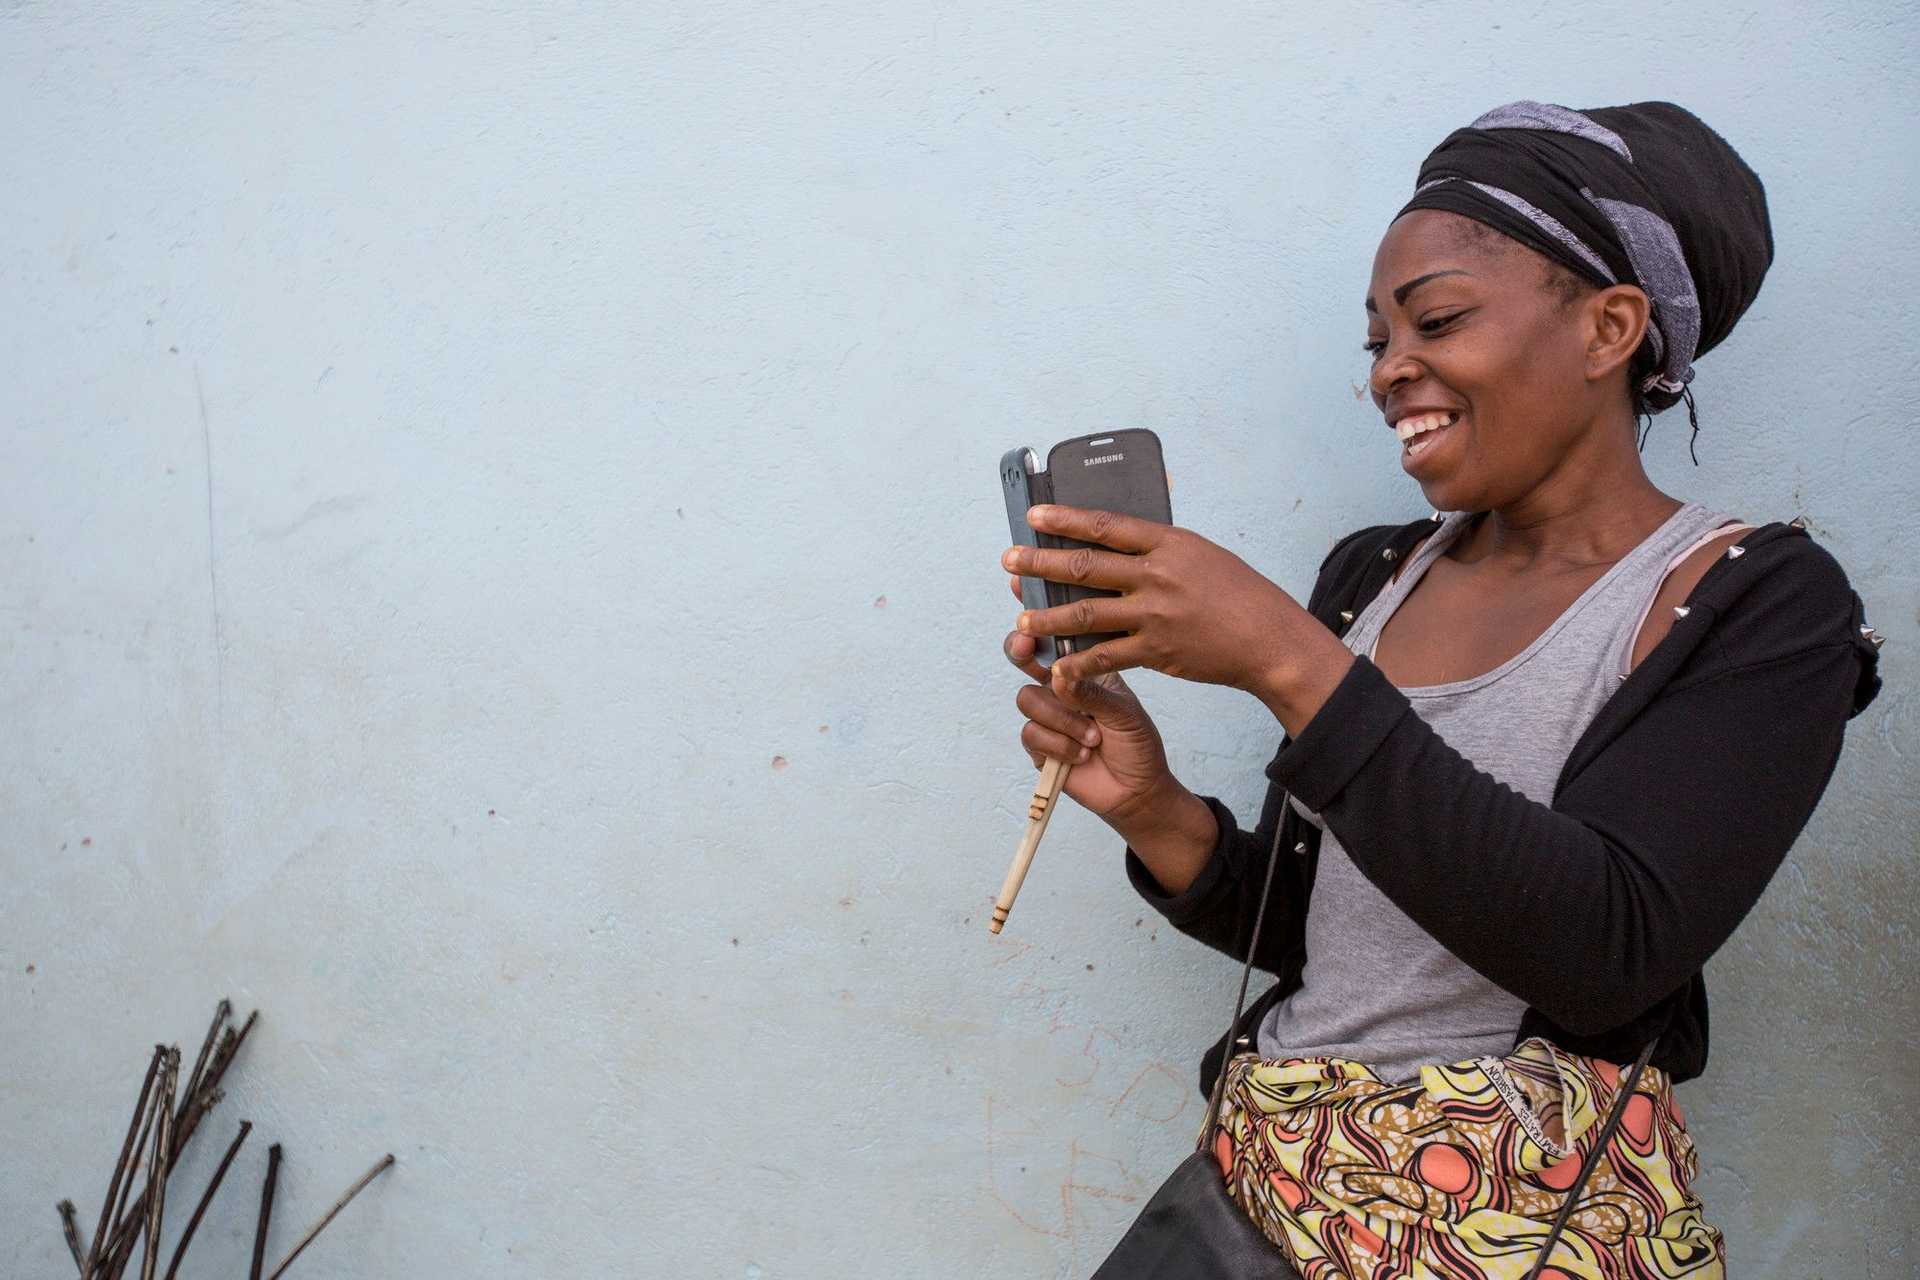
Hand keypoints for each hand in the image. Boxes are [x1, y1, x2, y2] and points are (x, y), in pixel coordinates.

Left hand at [1002, 504, 1330, 691]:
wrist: (1268, 638)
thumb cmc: (1237, 594)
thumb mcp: (1201, 555)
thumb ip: (1159, 549)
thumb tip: (1116, 541)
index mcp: (1168, 543)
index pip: (1106, 524)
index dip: (1065, 519)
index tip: (1033, 516)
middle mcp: (1157, 575)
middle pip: (1086, 566)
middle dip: (1041, 563)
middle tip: (1009, 561)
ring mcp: (1155, 614)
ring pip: (1086, 613)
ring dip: (1048, 618)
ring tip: (1021, 620)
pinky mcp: (1157, 651)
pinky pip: (1106, 657)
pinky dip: (1078, 664)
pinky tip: (1057, 668)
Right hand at [1003, 576, 1179, 822]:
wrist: (1140, 790)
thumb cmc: (1138, 742)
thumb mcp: (1123, 708)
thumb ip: (1091, 689)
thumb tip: (1057, 674)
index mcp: (1083, 666)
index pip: (1056, 631)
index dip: (1036, 608)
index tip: (1020, 583)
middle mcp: (1060, 685)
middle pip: (1023, 656)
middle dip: (1022, 649)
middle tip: (1027, 647)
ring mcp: (1047, 714)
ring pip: (1028, 698)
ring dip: (1063, 719)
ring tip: (1093, 735)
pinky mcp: (1039, 746)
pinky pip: (1031, 733)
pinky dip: (1060, 744)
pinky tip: (1084, 753)